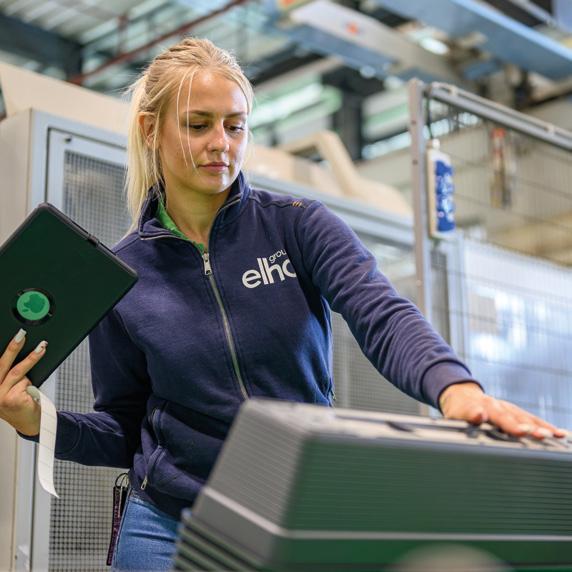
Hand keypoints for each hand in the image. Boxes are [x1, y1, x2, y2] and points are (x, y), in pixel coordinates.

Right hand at [0, 329, 46, 436]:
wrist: (29, 423)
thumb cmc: (18, 402)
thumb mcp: (7, 387)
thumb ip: (7, 374)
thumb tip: (17, 349)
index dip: (3, 350)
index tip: (12, 336)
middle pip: (2, 364)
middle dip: (13, 347)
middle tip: (21, 335)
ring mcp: (0, 397)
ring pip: (18, 372)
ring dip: (32, 359)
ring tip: (42, 348)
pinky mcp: (12, 400)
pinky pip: (26, 383)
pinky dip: (31, 384)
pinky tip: (30, 393)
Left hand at [439, 382, 566, 439]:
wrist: (463, 395)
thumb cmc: (459, 409)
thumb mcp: (454, 413)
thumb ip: (465, 415)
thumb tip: (477, 415)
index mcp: (474, 405)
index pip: (476, 411)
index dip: (481, 415)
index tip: (486, 418)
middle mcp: (493, 404)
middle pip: (506, 415)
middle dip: (518, 424)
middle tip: (531, 433)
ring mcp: (506, 408)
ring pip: (523, 417)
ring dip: (537, 426)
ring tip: (551, 435)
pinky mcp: (516, 412)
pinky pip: (532, 419)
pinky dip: (545, 426)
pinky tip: (559, 434)